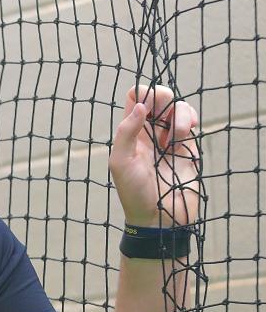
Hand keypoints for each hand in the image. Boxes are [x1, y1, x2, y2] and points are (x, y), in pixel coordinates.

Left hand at [108, 84, 200, 227]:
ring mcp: (169, 138)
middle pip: (158, 97)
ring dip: (179, 114)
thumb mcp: (120, 163)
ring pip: (178, 107)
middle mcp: (149, 131)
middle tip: (163, 116)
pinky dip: (190, 119)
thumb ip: (126, 132)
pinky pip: (191, 121)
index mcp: (129, 132)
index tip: (148, 107)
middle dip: (164, 98)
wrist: (160, 217)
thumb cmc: (135, 193)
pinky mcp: (187, 146)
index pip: (134, 98)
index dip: (142, 94)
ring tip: (176, 137)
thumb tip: (140, 106)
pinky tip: (187, 133)